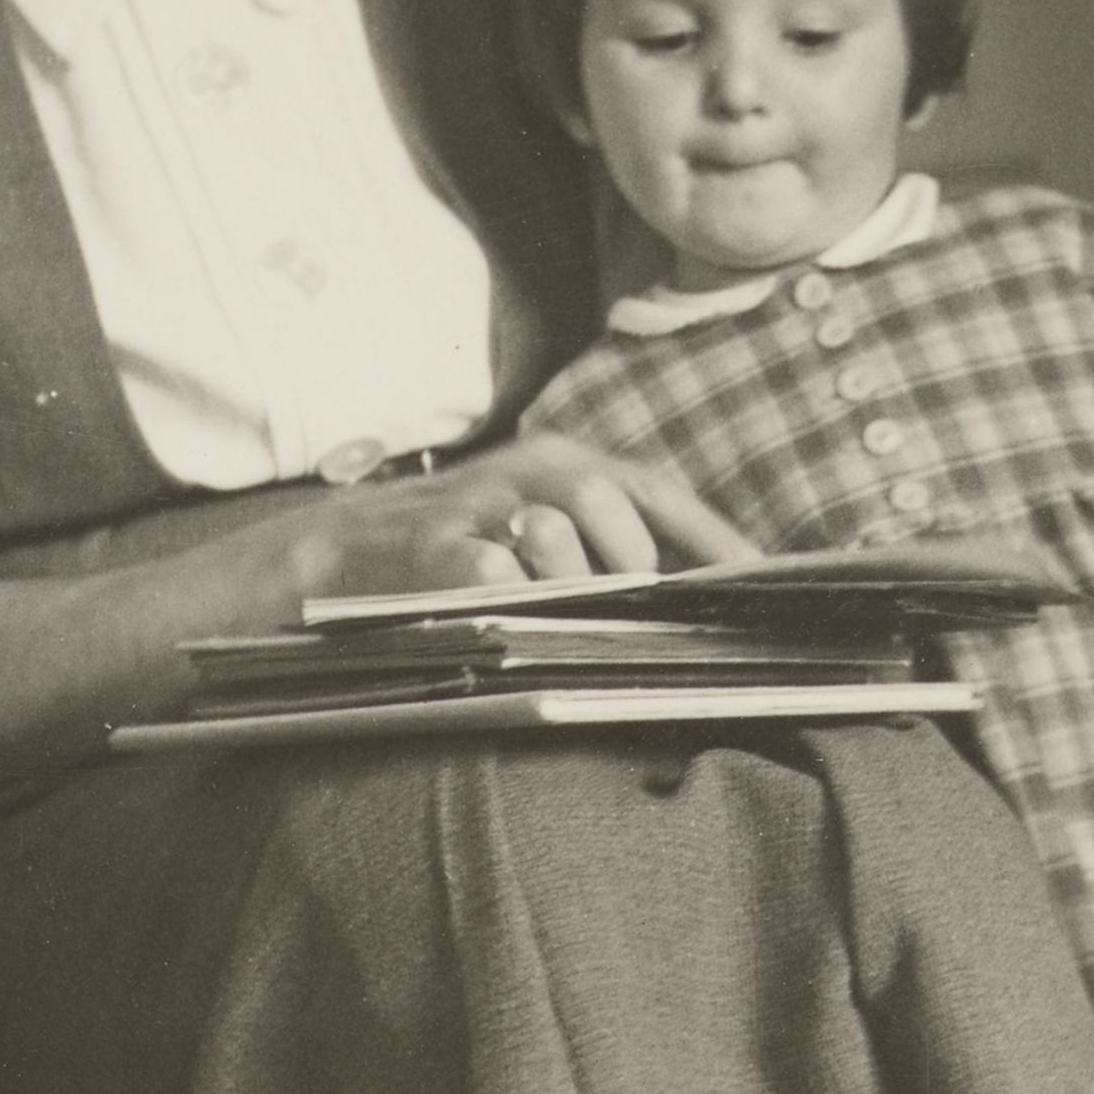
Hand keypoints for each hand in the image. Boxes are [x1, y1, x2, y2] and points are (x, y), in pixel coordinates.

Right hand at [313, 435, 755, 600]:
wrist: (328, 563)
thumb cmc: (450, 554)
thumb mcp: (531, 531)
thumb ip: (605, 550)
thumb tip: (695, 597)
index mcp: (559, 462)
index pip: (657, 493)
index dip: (714, 539)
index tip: (764, 584)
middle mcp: (525, 472)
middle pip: (613, 510)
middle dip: (641, 572)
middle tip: (659, 627)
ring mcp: (479, 508)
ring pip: (558, 539)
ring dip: (578, 588)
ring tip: (579, 631)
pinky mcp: (434, 549)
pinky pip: (497, 576)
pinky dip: (518, 602)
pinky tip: (521, 630)